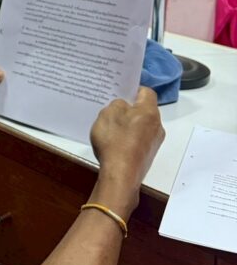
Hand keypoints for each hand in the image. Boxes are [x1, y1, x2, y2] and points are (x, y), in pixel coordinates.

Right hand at [90, 87, 164, 215]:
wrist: (120, 175)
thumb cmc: (115, 140)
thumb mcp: (108, 113)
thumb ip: (117, 104)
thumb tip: (123, 106)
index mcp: (150, 111)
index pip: (146, 92)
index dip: (133, 89)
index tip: (119, 93)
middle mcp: (157, 126)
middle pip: (144, 110)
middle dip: (129, 108)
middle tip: (112, 110)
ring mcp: (154, 143)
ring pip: (141, 125)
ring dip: (128, 124)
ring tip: (111, 128)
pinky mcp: (148, 156)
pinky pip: (138, 140)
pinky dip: (128, 138)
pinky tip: (115, 143)